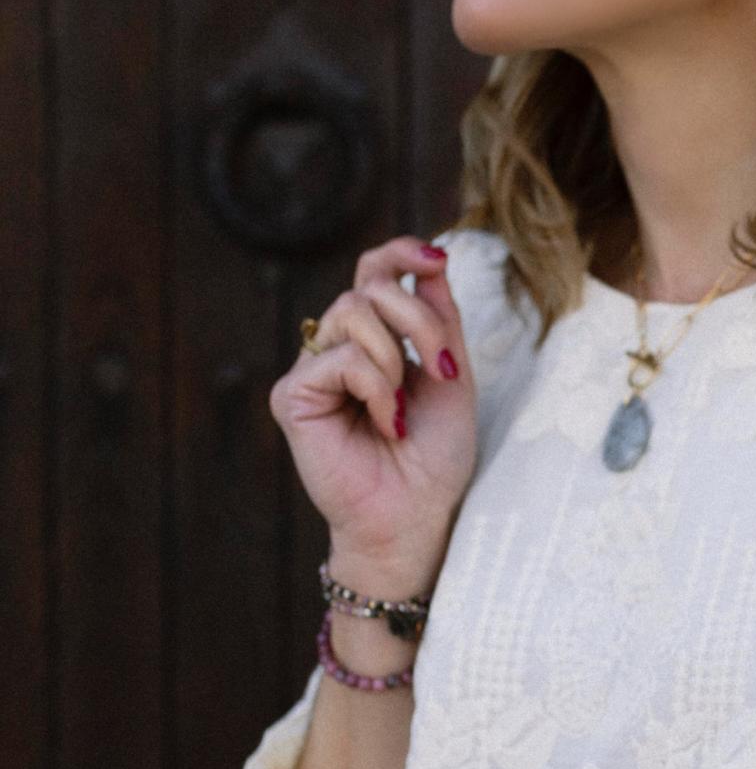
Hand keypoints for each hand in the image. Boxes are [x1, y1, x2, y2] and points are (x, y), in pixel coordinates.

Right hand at [268, 235, 477, 569]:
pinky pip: (341, 357)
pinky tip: (388, 423)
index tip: (435, 258)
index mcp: (376, 340)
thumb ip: (440, 319)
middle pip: (369, 287)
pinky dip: (376, 387)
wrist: (416, 516)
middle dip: (418, 319)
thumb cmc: (434, 457)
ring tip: (404, 410)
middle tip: (441, 369)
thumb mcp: (450, 377)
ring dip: (395, 358)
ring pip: (352, 312)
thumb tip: (433, 260)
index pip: (374, 273)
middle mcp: (338, 348)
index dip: (399, 253)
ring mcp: (313, 369)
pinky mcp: (293, 395)